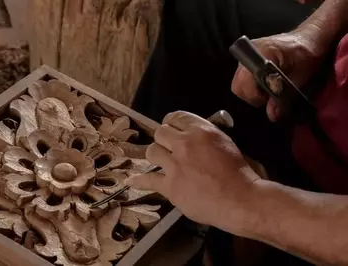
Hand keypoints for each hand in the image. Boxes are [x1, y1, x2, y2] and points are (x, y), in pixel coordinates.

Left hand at [125, 111, 260, 234]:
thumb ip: (206, 136)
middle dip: (164, 138)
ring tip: (162, 161)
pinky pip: (148, 180)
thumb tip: (194, 134)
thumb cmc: (240, 172)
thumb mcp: (225, 143)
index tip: (172, 129)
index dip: (172, 122)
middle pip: (160, 132)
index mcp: (201, 131)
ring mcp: (175, 166)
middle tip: (170, 147)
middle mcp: (184, 144)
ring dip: (157, 155)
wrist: (240, 200)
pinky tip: (131, 181)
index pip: (176, 117)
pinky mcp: (170, 187)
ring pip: (152, 151)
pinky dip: (139, 181)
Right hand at [231, 32, 324, 120]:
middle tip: (270, 96)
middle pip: (238, 85)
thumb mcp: (301, 75)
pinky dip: (252, 88)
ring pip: (238, 85)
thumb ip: (285, 95)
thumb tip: (272, 115)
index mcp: (262, 52)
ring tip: (269, 90)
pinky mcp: (246, 61)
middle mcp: (248, 52)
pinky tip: (265, 85)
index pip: (245, 80)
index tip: (270, 98)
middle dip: (253, 96)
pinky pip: (241, 80)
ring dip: (252, 93)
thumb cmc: (307, 51)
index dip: (256, 95)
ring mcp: (245, 56)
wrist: (308, 37)